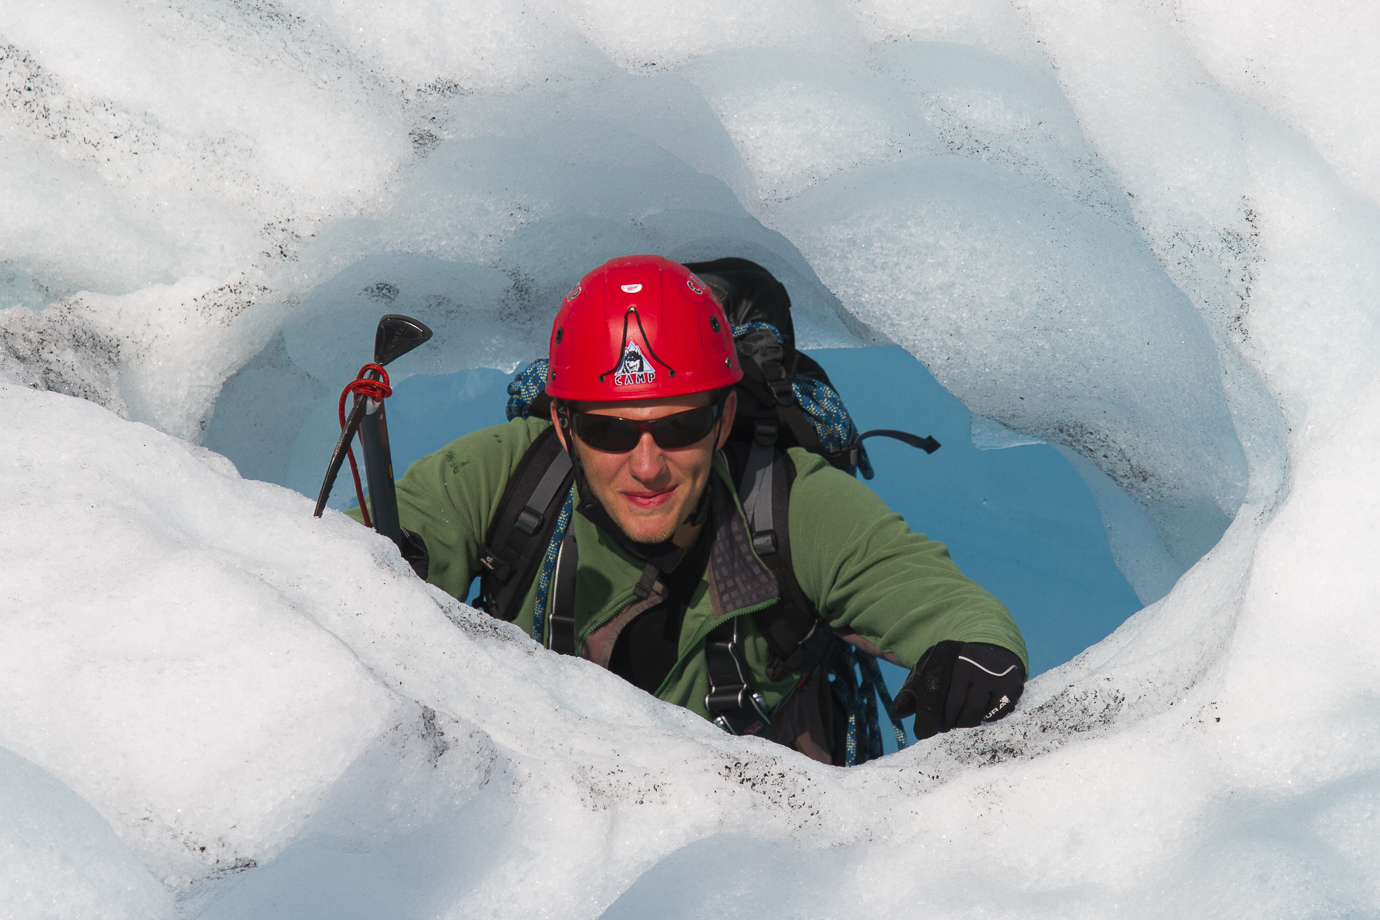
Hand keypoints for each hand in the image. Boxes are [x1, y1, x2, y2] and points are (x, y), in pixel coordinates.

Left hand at [889, 641, 1024, 739]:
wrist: (991, 658)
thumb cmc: (952, 673)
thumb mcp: (929, 673)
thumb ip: (911, 693)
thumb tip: (897, 714)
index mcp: (944, 654)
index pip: (931, 694)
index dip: (926, 719)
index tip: (923, 735)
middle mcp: (968, 660)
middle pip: (951, 708)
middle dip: (945, 723)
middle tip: (945, 726)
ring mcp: (991, 672)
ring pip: (971, 715)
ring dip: (963, 724)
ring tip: (960, 719)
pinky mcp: (1010, 686)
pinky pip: (991, 717)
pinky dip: (984, 719)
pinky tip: (981, 710)